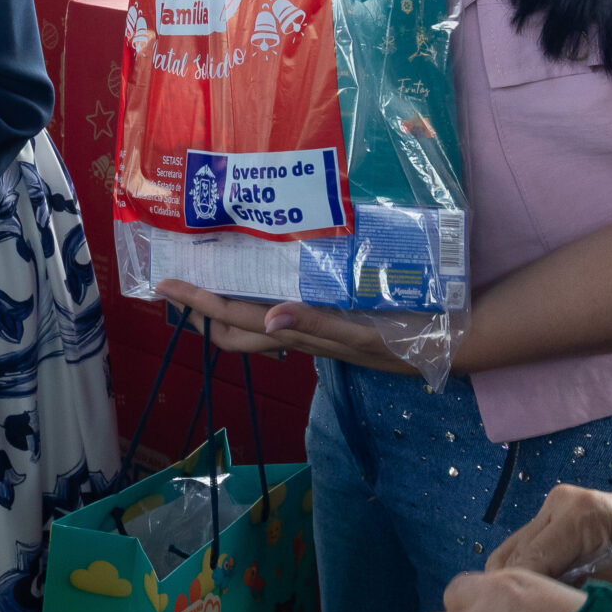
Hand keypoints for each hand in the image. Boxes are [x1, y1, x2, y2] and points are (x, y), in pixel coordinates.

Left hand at [154, 279, 417, 375]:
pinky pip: (282, 310)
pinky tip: (261, 276)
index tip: (163, 283)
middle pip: (231, 325)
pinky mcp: (328, 319)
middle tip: (174, 276)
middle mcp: (296, 333)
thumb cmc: (404, 336)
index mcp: (296, 334)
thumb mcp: (361, 332)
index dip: (195, 303)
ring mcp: (311, 327)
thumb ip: (316, 325)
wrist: (448, 341)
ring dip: (224, 301)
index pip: (232, 319)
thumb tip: (269, 318)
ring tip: (205, 271)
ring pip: (252, 319)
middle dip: (198, 306)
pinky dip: (260, 297)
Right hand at [489, 483, 611, 610]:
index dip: (523, 606)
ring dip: (522, 591)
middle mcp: (559, 503)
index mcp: (580, 514)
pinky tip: (551, 607)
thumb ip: (587, 597)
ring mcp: (556, 508)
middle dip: (517, 600)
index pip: (526, 566)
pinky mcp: (558, 520)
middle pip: (510, 561)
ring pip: (512, 558)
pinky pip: (528, 554)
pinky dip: (532, 582)